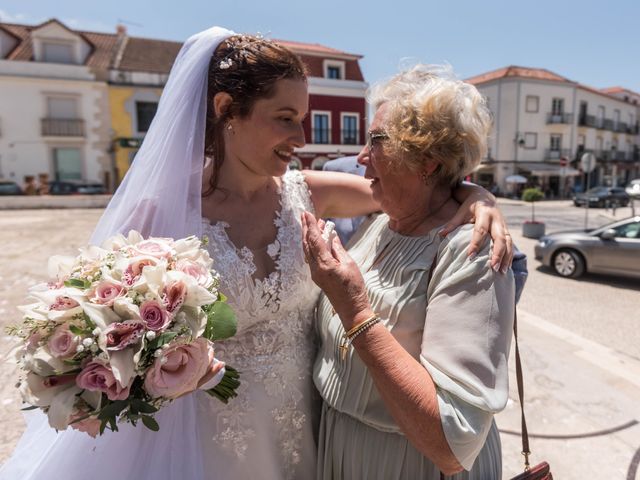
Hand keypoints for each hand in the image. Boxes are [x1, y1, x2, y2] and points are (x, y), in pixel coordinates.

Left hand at [301, 212, 372, 328]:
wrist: (352, 310)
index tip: (308, 213)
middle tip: (305, 214)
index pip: (314, 240)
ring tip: (314, 224)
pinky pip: (311, 257)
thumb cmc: (354, 288)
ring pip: (307, 250)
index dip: (311, 225)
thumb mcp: (349, 264)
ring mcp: (315, 274)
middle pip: (307, 244)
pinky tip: (317, 240)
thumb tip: (331, 237)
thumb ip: (338, 249)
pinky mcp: (317, 277)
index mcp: (324, 264)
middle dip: (305, 228)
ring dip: (309, 236)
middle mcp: (316, 269)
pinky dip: (312, 246)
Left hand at [440, 198, 512, 272]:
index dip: (476, 244)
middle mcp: (496, 219)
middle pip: (499, 238)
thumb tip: (440, 235)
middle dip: (497, 253)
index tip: (470, 256)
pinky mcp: (507, 230)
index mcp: (484, 213)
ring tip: (501, 271)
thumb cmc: (470, 206)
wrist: (485, 197)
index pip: (480, 230)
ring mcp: (504, 225)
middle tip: (493, 267)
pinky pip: (510, 244)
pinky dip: (509, 255)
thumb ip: (452, 224)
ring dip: (506, 257)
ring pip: (508, 242)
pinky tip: (506, 267)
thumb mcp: (461, 212)